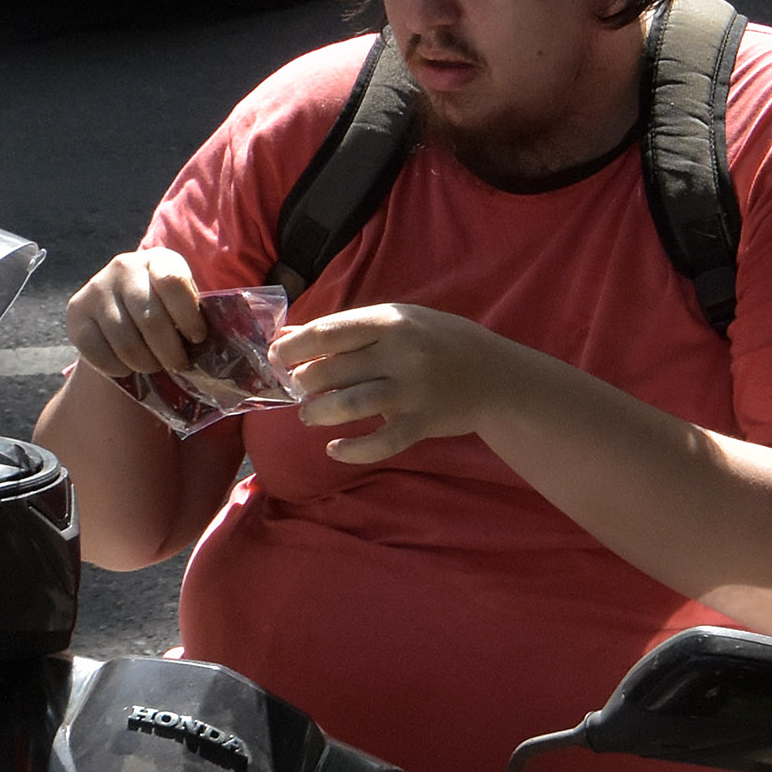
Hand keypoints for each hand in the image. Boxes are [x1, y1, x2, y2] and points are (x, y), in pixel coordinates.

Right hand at [61, 248, 206, 379]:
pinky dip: (116, 368)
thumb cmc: (164, 308)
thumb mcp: (182, 301)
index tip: (197, 339)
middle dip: (169, 351)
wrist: (118, 306)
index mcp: (158, 260)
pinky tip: (126, 368)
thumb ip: (195, 315)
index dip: (188, 316)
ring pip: (125, 340)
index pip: (172, 282)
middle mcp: (124, 267)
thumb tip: (221, 350)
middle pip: (150, 318)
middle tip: (177, 366)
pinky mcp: (76, 312)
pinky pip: (97, 351)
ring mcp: (97, 288)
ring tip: (153, 367)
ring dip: (144, 363)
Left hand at [272, 304, 515, 465]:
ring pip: (349, 406)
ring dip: (318, 414)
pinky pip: (380, 443)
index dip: (294, 347)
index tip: (275, 358)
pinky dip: (352, 450)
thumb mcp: (396, 322)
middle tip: (297, 388)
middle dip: (303, 383)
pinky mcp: (422, 423)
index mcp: (390, 321)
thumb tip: (288, 338)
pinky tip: (334, 448)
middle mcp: (400, 353)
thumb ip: (346, 330)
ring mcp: (412, 390)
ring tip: (310, 415)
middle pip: (332, 370)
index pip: (329, 333)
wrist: (496, 375)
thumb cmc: (437, 341)